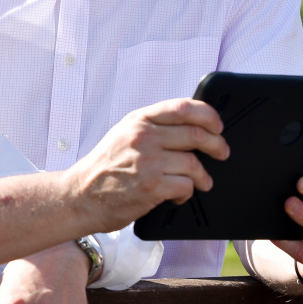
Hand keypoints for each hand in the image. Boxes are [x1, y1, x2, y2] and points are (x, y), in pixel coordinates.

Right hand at [66, 98, 228, 233]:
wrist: (80, 195)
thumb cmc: (104, 168)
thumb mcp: (123, 135)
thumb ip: (152, 127)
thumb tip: (191, 127)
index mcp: (138, 120)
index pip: (183, 108)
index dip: (208, 115)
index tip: (217, 125)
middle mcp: (143, 137)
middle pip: (196, 135)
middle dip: (217, 145)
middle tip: (222, 152)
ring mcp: (148, 161)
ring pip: (194, 163)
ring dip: (203, 176)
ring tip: (202, 182)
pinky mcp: (151, 186)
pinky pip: (186, 186)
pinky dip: (187, 193)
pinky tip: (178, 195)